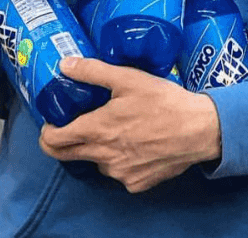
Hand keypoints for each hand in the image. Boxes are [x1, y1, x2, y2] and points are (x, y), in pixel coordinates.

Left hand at [39, 58, 221, 192]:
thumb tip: (64, 64)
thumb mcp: (128, 78)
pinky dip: (121, 160)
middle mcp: (103, 156)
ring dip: (98, 149)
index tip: (54, 121)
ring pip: (96, 162)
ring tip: (118, 130)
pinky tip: (137, 144)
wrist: (200, 130)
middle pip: (67, 156)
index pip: (52, 141)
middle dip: (64, 141)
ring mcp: (120, 173)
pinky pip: (119, 172)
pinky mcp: (136, 183)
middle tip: (75, 125)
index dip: (47, 131)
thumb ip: (93, 72)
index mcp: (96, 130)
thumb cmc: (164, 101)